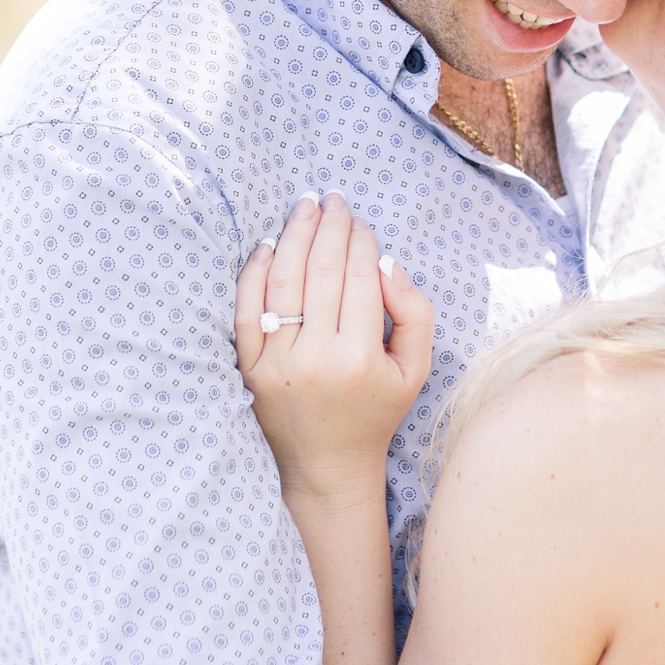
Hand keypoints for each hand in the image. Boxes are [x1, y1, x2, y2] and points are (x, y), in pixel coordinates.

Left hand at [236, 194, 435, 503]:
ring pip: (283, 282)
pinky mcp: (251, 369)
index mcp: (363, 357)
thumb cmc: (376, 411)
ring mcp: (279, 364)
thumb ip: (415, 312)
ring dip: (294, 235)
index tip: (360, 222)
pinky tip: (268, 245)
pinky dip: (255, 273)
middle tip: (332, 199)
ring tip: (304, 208)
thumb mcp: (416, 369)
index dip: (360, 241)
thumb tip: (386, 262)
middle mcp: (318, 358)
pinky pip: (248, 311)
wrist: (328, 465)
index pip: (361, 278)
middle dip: (328, 226)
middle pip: (321, 272)